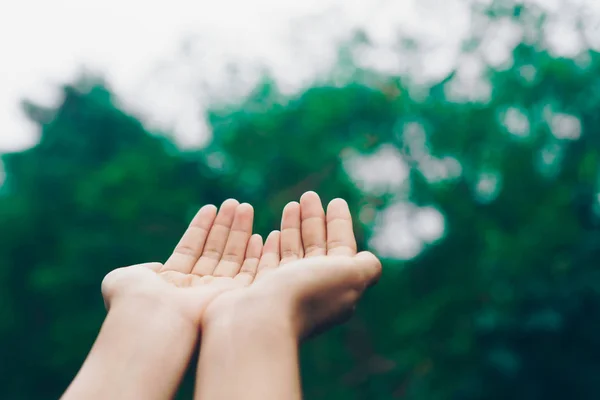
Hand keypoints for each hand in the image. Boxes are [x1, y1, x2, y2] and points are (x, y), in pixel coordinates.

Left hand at [100, 199, 263, 326]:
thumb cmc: (136, 300)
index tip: (211, 208)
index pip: (190, 250)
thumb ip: (141, 269)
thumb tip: (156, 268)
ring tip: (245, 207)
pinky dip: (254, 255)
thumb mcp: (124, 278)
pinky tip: (258, 235)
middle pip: (213, 250)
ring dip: (239, 232)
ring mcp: (214, 294)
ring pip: (231, 258)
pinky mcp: (232, 299)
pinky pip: (248, 274)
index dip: (200, 228)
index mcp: (171, 283)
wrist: (153, 321)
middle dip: (224, 226)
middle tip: (235, 203)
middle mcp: (194, 288)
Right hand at [203, 192, 381, 338]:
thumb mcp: (350, 276)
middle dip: (314, 221)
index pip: (341, 250)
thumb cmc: (305, 293)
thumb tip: (369, 260)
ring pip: (290, 254)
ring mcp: (280, 292)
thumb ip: (366, 266)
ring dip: (292, 228)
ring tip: (291, 205)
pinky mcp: (254, 292)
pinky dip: (271, 247)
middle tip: (309, 195)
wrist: (257, 323)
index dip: (340, 225)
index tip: (336, 201)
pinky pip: (265, 264)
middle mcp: (309, 291)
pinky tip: (269, 233)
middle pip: (315, 248)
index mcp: (334, 287)